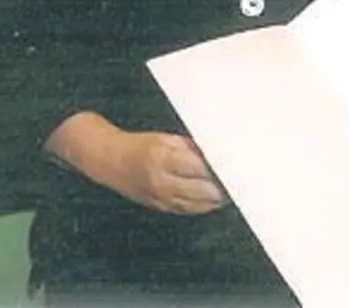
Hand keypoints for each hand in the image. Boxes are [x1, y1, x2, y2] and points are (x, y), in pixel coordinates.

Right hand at [104, 130, 227, 215]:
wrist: (111, 162)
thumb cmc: (139, 146)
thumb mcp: (166, 139)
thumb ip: (192, 148)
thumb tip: (216, 154)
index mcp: (164, 159)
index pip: (202, 168)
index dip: (221, 168)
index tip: (236, 165)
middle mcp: (162, 181)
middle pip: (203, 190)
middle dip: (223, 186)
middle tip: (238, 178)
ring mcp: (161, 198)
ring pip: (198, 204)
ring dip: (216, 199)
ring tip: (230, 190)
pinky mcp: (161, 207)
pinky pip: (188, 210)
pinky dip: (203, 205)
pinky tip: (213, 200)